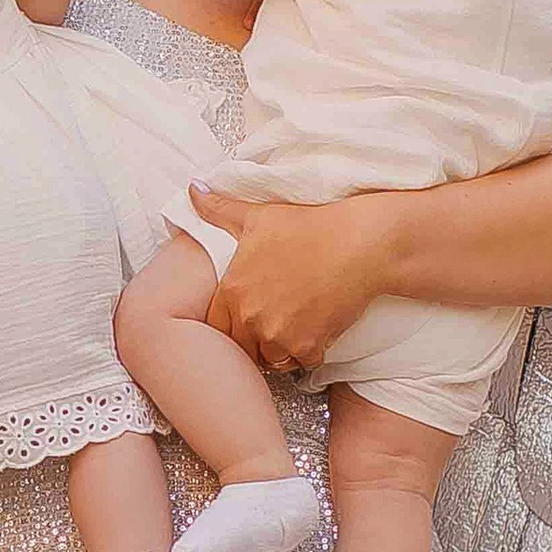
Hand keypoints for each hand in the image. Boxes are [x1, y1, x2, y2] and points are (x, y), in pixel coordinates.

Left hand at [191, 187, 398, 378]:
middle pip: (241, 346)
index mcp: (233, 289)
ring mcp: (280, 335)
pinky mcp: (309, 346)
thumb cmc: (309, 225)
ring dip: (278, 348)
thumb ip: (219, 210)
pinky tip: (316, 329)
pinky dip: (307, 351)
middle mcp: (251, 317)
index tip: (244, 317)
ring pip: (270, 358)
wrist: (358, 244)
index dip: (229, 323)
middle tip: (271, 323)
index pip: (215, 326)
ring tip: (292, 327)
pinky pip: (301, 362)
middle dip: (252, 339)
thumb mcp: (258, 215)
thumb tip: (193, 189)